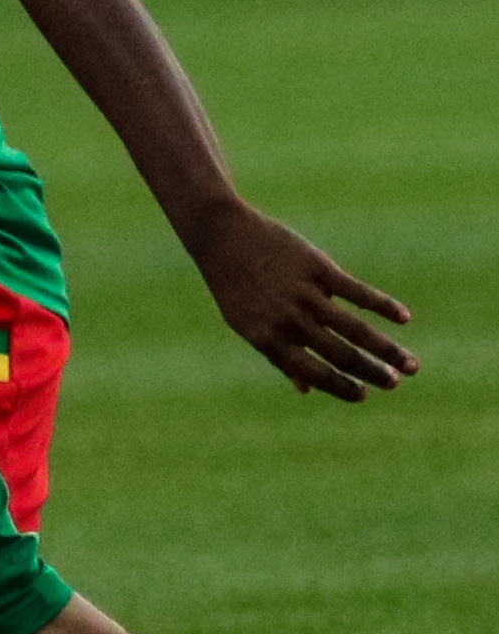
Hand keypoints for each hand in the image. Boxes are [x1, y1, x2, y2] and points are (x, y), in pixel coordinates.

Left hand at [186, 198, 415, 400]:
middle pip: (340, 354)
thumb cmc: (236, 287)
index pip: (313, 373)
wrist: (223, 238)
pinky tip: (404, 318)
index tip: (364, 395)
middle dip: (372, 372)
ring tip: (411, 365)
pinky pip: (357, 292)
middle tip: (397, 383)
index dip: (340, 387)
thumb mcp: (247, 326)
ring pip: (355, 329)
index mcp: (268, 339)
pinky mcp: (318, 268)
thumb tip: (306, 390)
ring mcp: (305, 295)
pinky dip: (383, 305)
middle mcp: (289, 321)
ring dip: (386, 350)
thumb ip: (278, 356)